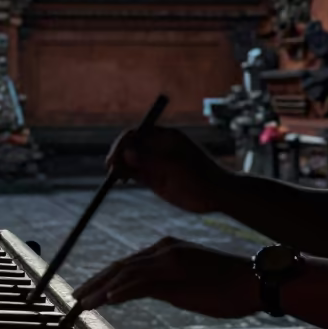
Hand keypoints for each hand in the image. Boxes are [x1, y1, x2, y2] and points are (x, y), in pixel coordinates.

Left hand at [72, 237, 259, 318]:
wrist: (255, 280)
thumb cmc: (227, 285)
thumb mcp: (188, 284)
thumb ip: (164, 285)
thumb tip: (142, 293)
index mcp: (166, 249)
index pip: (127, 264)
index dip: (104, 278)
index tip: (87, 292)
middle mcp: (164, 249)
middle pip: (120, 266)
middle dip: (94, 282)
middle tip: (75, 298)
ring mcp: (169, 259)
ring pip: (126, 273)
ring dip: (101, 289)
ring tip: (82, 302)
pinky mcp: (176, 272)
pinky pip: (142, 282)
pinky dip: (121, 290)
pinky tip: (107, 300)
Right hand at [106, 126, 228, 213]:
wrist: (216, 195)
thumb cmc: (199, 176)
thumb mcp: (174, 166)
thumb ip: (149, 160)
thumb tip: (126, 152)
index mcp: (164, 137)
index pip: (136, 134)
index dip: (123, 143)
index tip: (116, 156)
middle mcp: (157, 148)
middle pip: (130, 146)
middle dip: (119, 155)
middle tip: (111, 168)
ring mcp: (155, 163)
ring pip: (130, 160)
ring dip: (120, 166)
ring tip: (115, 177)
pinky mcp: (155, 178)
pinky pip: (135, 173)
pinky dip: (125, 175)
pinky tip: (120, 180)